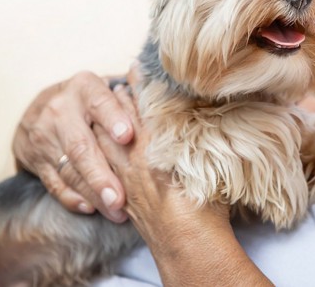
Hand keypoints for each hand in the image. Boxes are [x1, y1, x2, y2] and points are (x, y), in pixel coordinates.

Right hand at [12, 71, 134, 222]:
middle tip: (120, 198)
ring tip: (116, 210)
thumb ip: (130, 95)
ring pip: (69, 170)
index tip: (127, 136)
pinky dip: (73, 198)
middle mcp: (60, 111)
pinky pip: (54, 183)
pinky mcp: (36, 160)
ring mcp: (44, 137)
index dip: (114, 118)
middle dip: (101, 175)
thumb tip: (160, 96)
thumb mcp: (105, 87)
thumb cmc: (89, 99)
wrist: (38, 106)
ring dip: (93, 193)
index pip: (100, 103)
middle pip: (81, 146)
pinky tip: (91, 208)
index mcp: (84, 88)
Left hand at [92, 69, 270, 285]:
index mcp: (158, 147)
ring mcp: (127, 180)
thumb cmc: (206, 205)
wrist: (189, 245)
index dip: (139, 86)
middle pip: (120, 122)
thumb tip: (213, 120)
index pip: (144, 108)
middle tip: (115, 83)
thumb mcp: (210, 162)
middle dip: (116, 102)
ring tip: (103, 111)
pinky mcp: (124, 199)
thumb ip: (204, 137)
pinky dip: (101, 153)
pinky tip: (102, 150)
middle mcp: (137, 160)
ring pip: (107, 145)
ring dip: (103, 125)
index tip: (135, 67)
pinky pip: (106, 169)